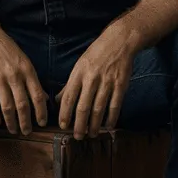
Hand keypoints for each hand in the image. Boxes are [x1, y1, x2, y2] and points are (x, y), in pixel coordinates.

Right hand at [0, 27, 47, 134]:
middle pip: (22, 105)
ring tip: (14, 130)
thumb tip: (44, 97)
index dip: (41, 112)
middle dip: (26, 121)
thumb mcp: (24, 61)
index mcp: (27, 70)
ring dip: (11, 122)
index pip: (37, 95)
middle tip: (27, 132)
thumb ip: (33, 80)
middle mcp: (14, 76)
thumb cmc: (7, 50)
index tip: (42, 123)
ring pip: (7, 107)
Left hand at [55, 20, 135, 139]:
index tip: (63, 126)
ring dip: (94, 125)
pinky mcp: (120, 85)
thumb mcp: (79, 66)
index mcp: (78, 74)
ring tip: (91, 134)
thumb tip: (57, 100)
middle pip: (83, 107)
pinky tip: (108, 126)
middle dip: (79, 125)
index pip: (68, 98)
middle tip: (77, 136)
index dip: (64, 114)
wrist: (119, 41)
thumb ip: (69, 84)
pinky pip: (115, 106)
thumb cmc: (96, 54)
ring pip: (98, 109)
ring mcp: (107, 82)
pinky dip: (111, 118)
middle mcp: (91, 79)